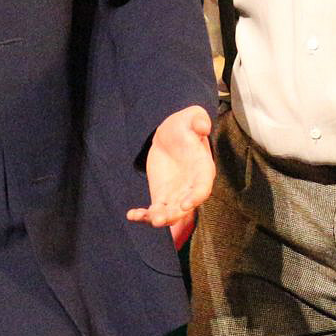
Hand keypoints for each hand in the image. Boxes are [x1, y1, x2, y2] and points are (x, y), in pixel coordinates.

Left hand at [127, 105, 215, 242]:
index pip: (202, 187)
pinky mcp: (161, 196)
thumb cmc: (185, 125)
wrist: (170, 136)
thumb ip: (198, 119)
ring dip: (160, 218)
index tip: (186, 204)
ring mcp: (176, 194)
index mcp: (202, 169)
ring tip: (148, 219)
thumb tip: (203, 126)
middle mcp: (191, 187)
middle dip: (174, 215)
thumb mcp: (192, 116)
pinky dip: (143, 215)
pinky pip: (154, 209)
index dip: (196, 197)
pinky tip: (131, 215)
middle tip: (160, 219)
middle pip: (185, 206)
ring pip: (170, 212)